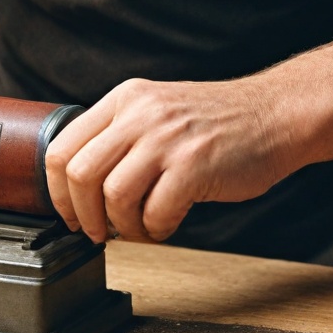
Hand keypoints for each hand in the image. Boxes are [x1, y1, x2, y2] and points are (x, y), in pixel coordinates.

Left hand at [43, 76, 287, 243]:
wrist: (276, 114)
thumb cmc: (218, 123)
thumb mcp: (158, 110)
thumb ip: (122, 134)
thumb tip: (81, 184)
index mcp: (124, 99)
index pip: (61, 146)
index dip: (56, 191)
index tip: (68, 213)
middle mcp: (140, 113)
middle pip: (79, 173)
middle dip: (83, 215)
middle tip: (98, 232)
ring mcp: (167, 138)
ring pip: (112, 196)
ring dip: (122, 227)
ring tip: (140, 230)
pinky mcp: (194, 165)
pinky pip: (155, 213)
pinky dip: (156, 230)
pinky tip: (168, 224)